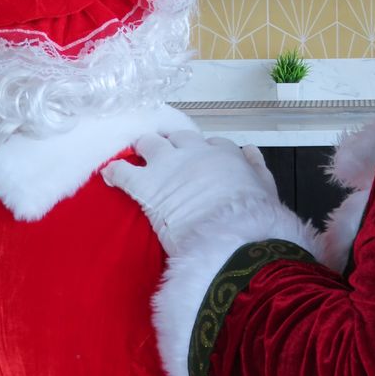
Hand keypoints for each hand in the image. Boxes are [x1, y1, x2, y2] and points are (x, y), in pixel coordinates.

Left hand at [102, 129, 276, 252]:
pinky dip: (114, 172)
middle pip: (178, 137)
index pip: (211, 143)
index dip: (204, 152)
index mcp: (224, 154)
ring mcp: (169, 165)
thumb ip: (257, 168)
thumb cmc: (254, 220)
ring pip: (149, 142)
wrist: (233, 238)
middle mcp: (195, 152)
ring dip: (144, 149)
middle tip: (168, 158)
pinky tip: (108, 175)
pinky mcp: (146, 185)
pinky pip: (122, 171)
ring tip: (138, 157)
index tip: (201, 162)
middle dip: (172, 145)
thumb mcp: (266, 190)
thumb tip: (249, 152)